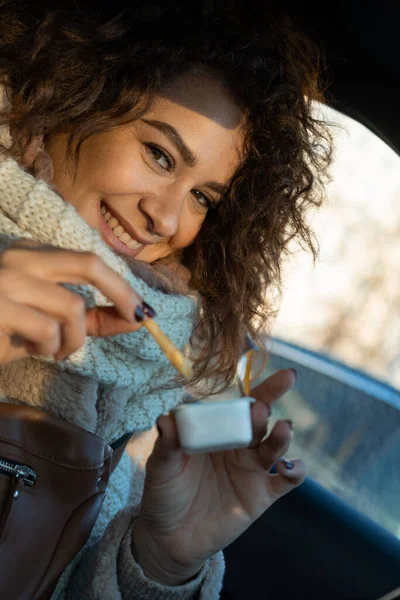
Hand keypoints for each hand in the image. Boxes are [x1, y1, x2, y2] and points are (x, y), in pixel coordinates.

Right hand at [0, 239, 149, 363]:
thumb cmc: (1, 331)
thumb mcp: (49, 321)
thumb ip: (91, 318)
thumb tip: (139, 319)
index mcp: (31, 252)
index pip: (88, 261)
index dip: (121, 286)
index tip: (142, 311)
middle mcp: (19, 257)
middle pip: (89, 264)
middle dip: (122, 293)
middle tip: (137, 318)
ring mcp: (6, 280)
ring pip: (71, 307)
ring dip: (74, 340)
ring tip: (55, 351)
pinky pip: (48, 330)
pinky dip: (51, 349)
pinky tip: (34, 351)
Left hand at [133, 369, 305, 584]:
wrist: (169, 537)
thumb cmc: (165, 492)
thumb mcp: (161, 466)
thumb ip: (167, 443)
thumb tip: (166, 419)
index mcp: (218, 430)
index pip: (243, 404)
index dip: (265, 389)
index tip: (286, 377)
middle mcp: (240, 445)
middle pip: (261, 421)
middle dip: (264, 411)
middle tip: (259, 410)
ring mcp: (252, 469)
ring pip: (275, 447)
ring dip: (281, 437)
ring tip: (282, 429)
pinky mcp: (262, 495)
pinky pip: (286, 482)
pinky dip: (296, 472)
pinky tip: (292, 467)